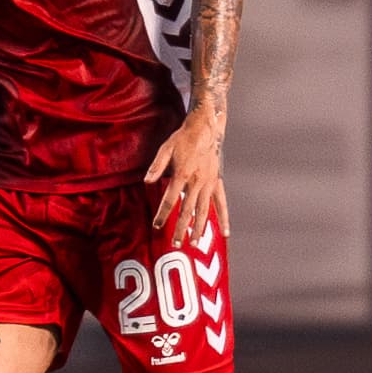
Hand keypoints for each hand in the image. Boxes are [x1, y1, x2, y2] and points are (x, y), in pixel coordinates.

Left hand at [143, 110, 229, 245]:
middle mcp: (196, 182)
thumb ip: (157, 166)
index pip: (170, 200)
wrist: (206, 129)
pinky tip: (225, 233)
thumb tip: (146, 181)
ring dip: (199, 228)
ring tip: (194, 243)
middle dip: (181, 228)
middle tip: (176, 243)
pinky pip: (221, 204)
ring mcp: (208, 184)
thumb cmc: (184, 138)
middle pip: (187, 211)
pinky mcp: (217, 183)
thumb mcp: (165, 148)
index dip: (163, 214)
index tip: (157, 226)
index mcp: (182, 174)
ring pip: (204, 211)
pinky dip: (224, 219)